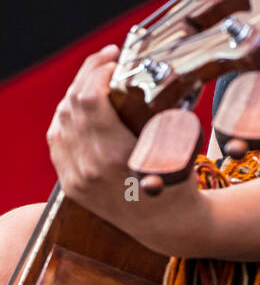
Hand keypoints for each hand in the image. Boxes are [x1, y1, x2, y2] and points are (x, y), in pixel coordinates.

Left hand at [46, 45, 209, 255]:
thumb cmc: (178, 184)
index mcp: (114, 157)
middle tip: (107, 60)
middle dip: (88, 74)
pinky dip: (67, 116)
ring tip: (96, 78)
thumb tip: (155, 74)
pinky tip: (81, 105)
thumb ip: (162, 112)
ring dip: (75, 93)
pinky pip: (57, 139)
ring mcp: (75, 178)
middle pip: (71, 105)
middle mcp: (88, 168)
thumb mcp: (177, 145)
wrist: (166, 225)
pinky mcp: (71, 183)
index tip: (116, 60)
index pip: (89, 99)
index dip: (98, 71)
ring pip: (60, 120)